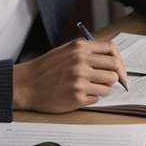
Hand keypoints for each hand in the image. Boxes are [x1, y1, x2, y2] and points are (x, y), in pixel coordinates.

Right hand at [12, 38, 127, 112]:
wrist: (25, 84)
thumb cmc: (46, 68)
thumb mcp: (66, 50)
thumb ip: (87, 51)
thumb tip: (112, 58)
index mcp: (79, 48)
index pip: (111, 49)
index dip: (119, 59)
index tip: (120, 68)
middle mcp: (81, 62)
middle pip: (114, 68)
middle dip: (116, 75)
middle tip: (112, 81)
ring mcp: (80, 80)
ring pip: (109, 85)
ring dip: (104, 88)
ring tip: (92, 87)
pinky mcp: (77, 97)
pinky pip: (97, 98)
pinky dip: (93, 97)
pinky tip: (81, 94)